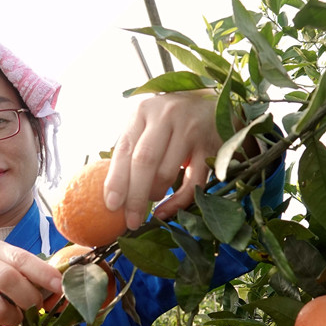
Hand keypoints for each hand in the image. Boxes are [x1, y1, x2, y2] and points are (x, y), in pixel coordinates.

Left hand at [103, 89, 223, 229]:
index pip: (125, 149)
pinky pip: (193, 183)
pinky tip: (165, 211)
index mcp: (143, 111)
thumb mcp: (148, 123)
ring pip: (167, 173)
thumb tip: (111, 192)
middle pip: (144, 162)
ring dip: (155, 195)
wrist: (215, 105)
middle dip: (135, 196)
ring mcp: (191, 130)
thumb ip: (131, 148)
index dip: (116, 180)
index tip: (111, 205)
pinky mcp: (212, 146)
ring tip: (150, 202)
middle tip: (130, 221)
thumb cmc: (172, 120)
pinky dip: (177, 202)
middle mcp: (167, 116)